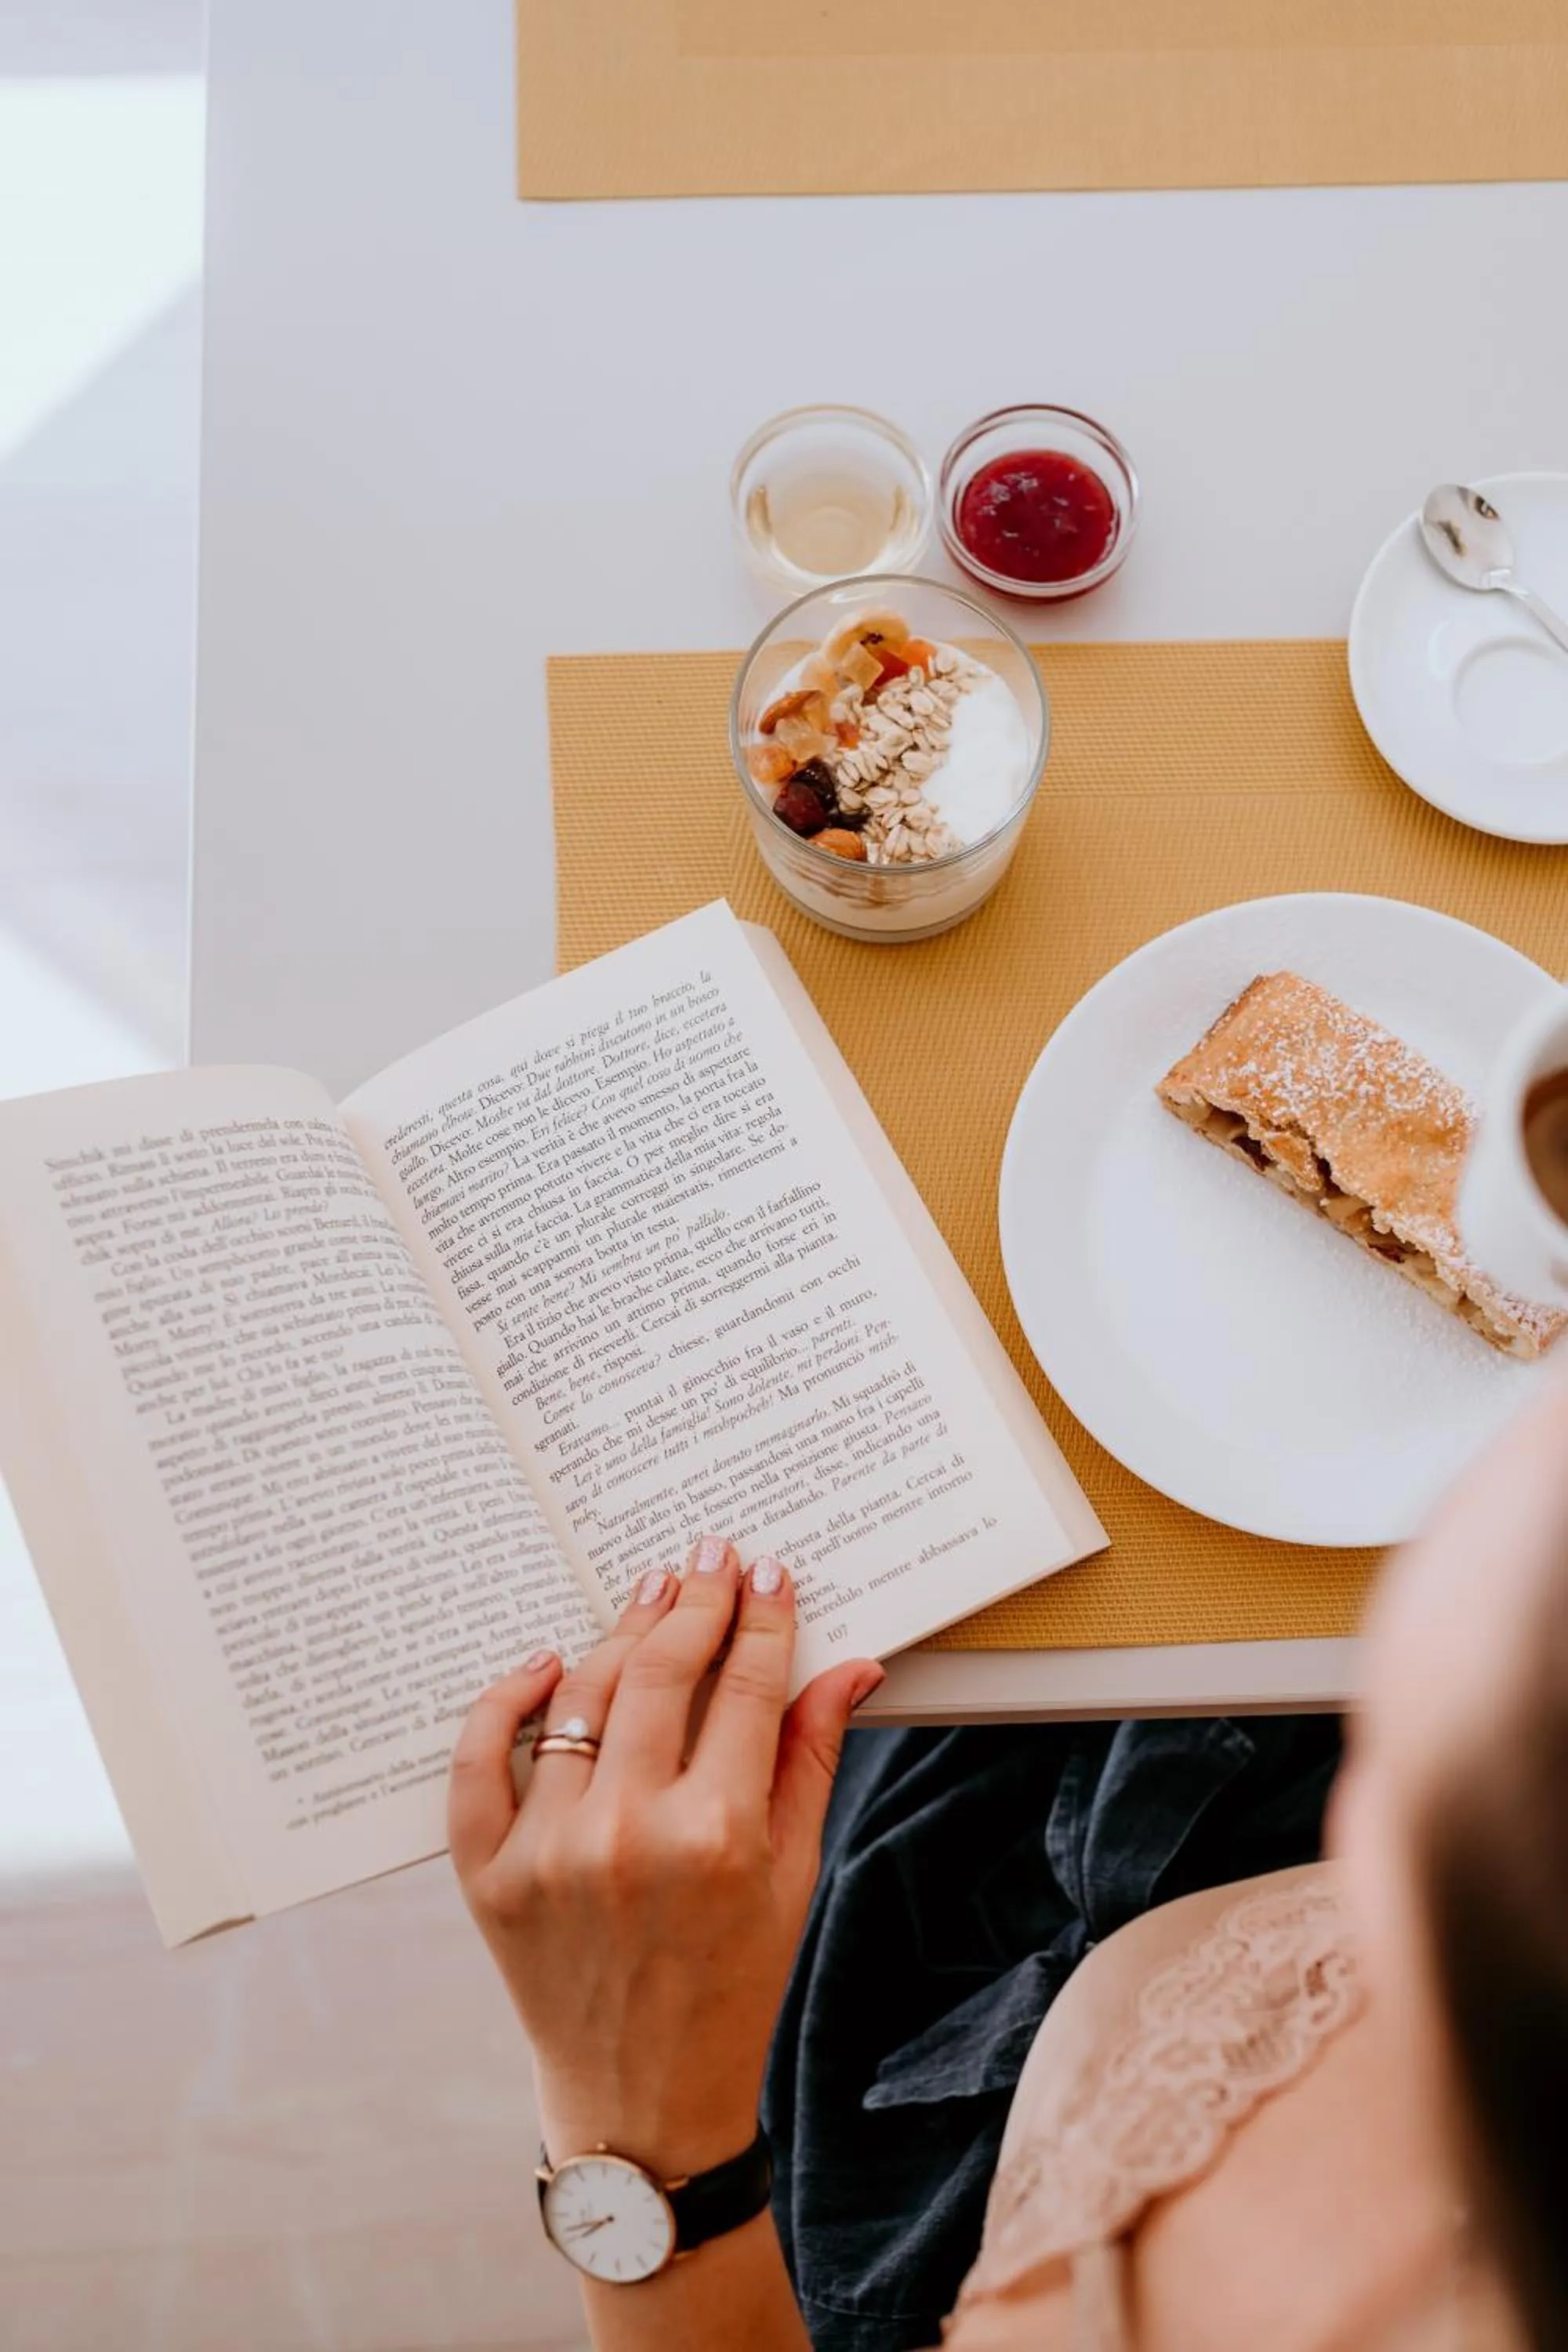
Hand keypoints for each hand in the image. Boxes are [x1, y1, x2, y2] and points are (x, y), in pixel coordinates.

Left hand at [449, 1539, 882, 2179]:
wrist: (644, 2097)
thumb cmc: (733, 1985)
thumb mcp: (793, 1877)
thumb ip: (811, 1760)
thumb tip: (847, 1665)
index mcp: (720, 1838)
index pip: (746, 1687)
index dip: (761, 1619)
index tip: (768, 1574)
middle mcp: (631, 1837)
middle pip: (660, 1674)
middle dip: (694, 1603)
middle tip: (709, 1557)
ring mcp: (549, 1855)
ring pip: (579, 1701)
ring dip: (619, 1633)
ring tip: (650, 1594)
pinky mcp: (488, 1877)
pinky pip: (480, 1761)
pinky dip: (506, 1699)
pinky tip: (546, 1662)